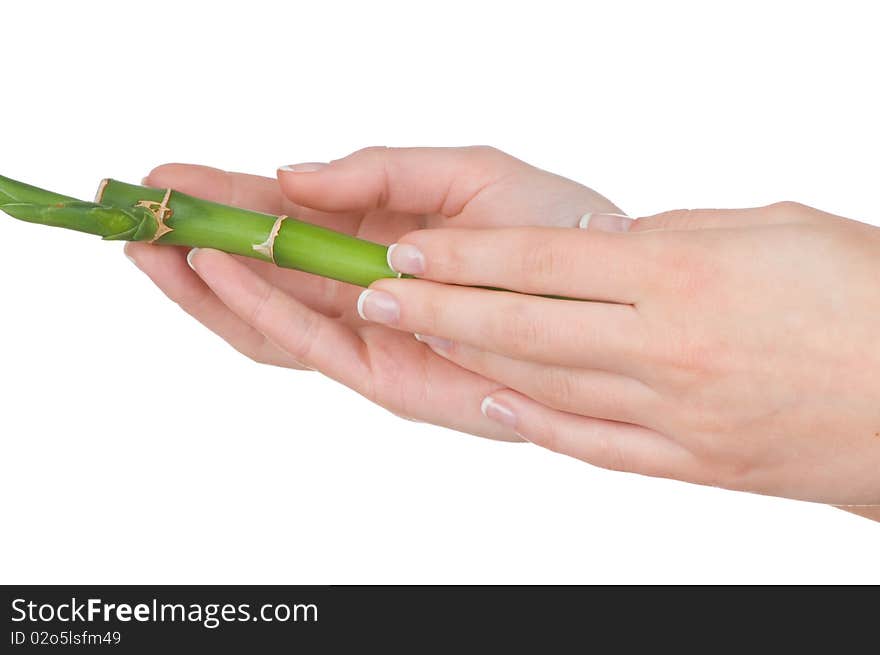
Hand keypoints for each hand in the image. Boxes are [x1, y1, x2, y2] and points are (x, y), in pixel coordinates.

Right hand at [125, 146, 618, 440]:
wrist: (608, 290)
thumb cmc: (547, 226)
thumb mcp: (461, 172)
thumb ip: (375, 171)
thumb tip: (288, 174)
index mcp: (374, 236)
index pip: (280, 223)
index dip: (221, 200)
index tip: (166, 177)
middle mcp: (359, 291)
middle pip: (258, 274)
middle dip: (192, 243)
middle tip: (134, 209)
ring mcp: (367, 337)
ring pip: (266, 317)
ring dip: (203, 282)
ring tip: (150, 243)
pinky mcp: (385, 377)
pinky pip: (306, 344)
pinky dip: (256, 310)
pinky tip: (216, 273)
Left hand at [360, 202, 879, 503]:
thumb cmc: (867, 293)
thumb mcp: (772, 228)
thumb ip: (676, 238)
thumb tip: (604, 244)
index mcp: (683, 275)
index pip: (541, 262)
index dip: (464, 258)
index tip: (409, 252)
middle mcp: (665, 348)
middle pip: (522, 326)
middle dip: (438, 310)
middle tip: (375, 296)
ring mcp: (675, 414)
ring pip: (545, 387)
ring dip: (472, 364)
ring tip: (420, 343)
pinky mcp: (694, 463)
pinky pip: (596, 445)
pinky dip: (539, 428)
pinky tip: (498, 410)